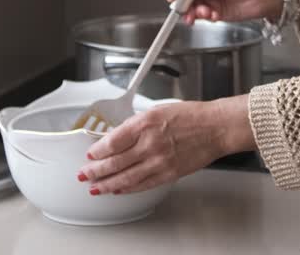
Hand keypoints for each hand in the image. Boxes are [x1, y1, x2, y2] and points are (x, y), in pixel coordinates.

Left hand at [78, 96, 253, 194]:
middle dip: (95, 170)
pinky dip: (128, 189)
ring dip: (107, 184)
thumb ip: (136, 124)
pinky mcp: (168, 173)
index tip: (90, 155)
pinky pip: (142, 184)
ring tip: (95, 187)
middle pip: (114, 162)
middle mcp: (150, 143)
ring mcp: (159, 161)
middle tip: (84, 174)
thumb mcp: (157, 110)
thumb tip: (118, 137)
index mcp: (145, 123)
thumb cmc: (191, 116)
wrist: (215, 128)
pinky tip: (118, 190)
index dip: (97, 151)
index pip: (112, 141)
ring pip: (125, 177)